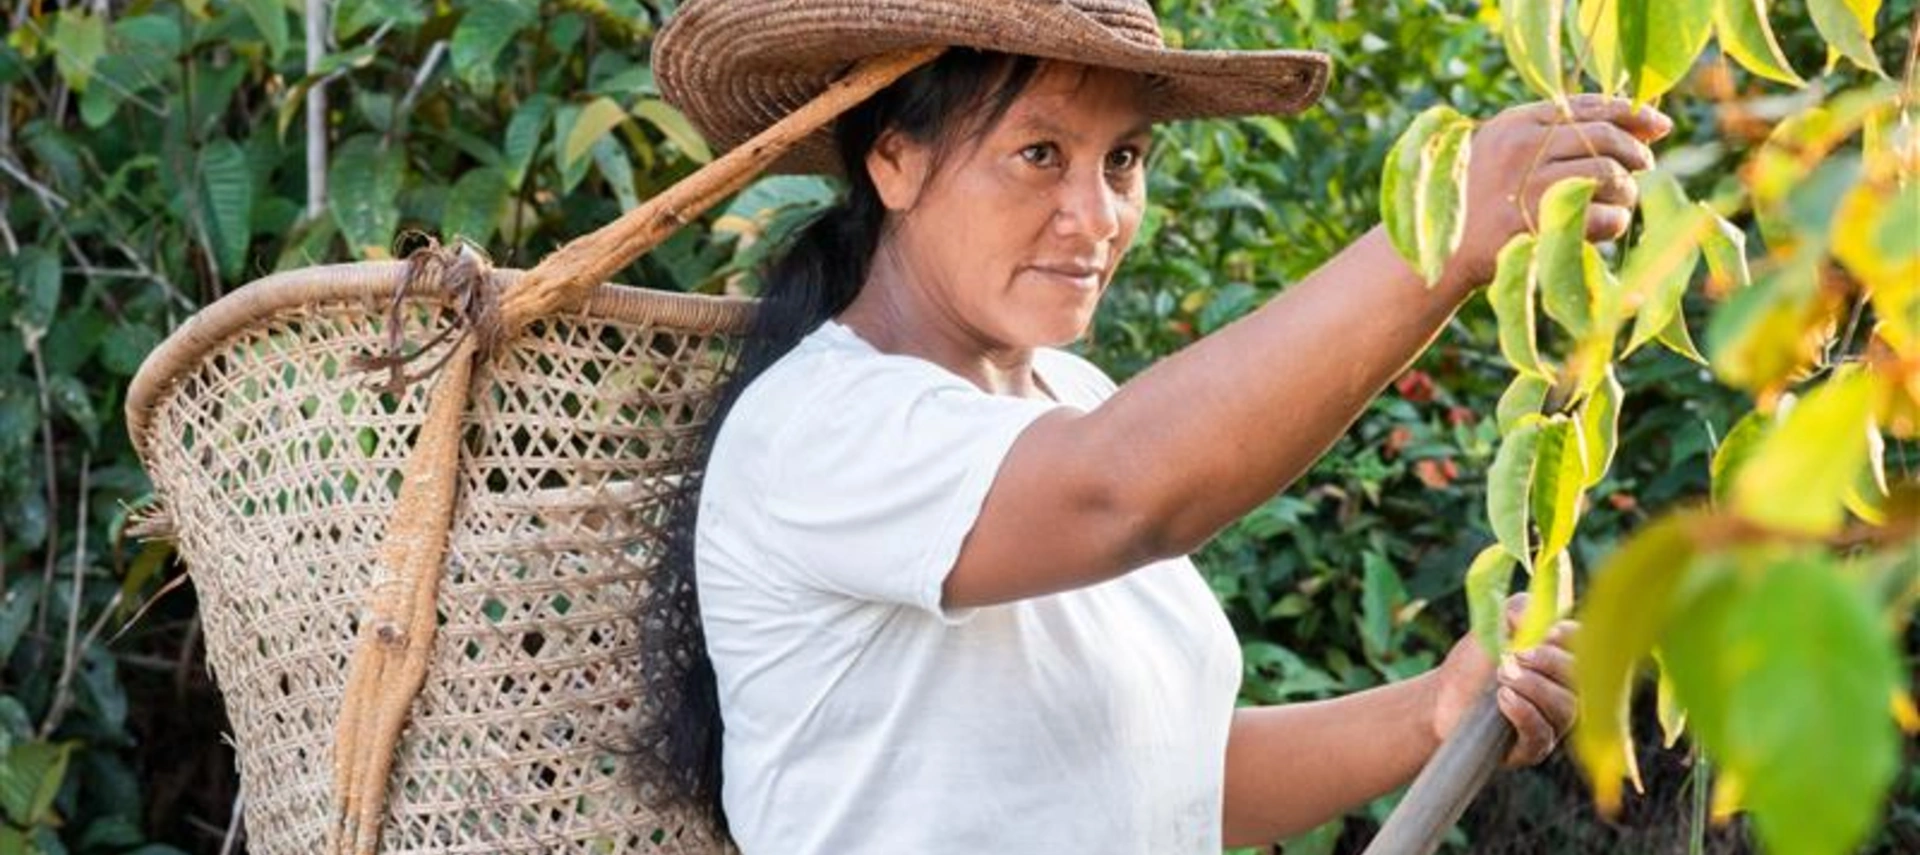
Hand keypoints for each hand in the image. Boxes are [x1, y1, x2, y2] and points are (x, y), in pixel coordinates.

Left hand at [1429, 593, 1577, 766]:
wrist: (1440, 700)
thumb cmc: (1473, 664)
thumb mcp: (1492, 627)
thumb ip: (1516, 610)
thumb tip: (1536, 618)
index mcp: (1559, 658)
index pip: (1585, 645)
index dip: (1570, 638)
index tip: (1547, 633)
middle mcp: (1564, 690)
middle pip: (1580, 677)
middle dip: (1549, 662)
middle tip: (1515, 655)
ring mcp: (1552, 721)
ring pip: (1566, 707)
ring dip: (1534, 687)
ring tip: (1502, 677)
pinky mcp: (1534, 747)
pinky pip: (1543, 733)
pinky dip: (1524, 712)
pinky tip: (1503, 698)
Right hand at [1440, 95, 1673, 293]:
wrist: (1440, 253)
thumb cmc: (1479, 202)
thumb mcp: (1503, 153)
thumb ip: (1557, 134)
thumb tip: (1647, 122)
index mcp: (1513, 124)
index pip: (1584, 105)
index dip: (1628, 113)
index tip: (1657, 125)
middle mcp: (1520, 149)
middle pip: (1603, 136)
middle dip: (1635, 150)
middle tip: (1644, 165)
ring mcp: (1528, 188)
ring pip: (1609, 174)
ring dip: (1626, 189)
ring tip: (1620, 201)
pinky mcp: (1538, 227)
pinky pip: (1603, 217)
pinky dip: (1614, 222)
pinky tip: (1604, 227)